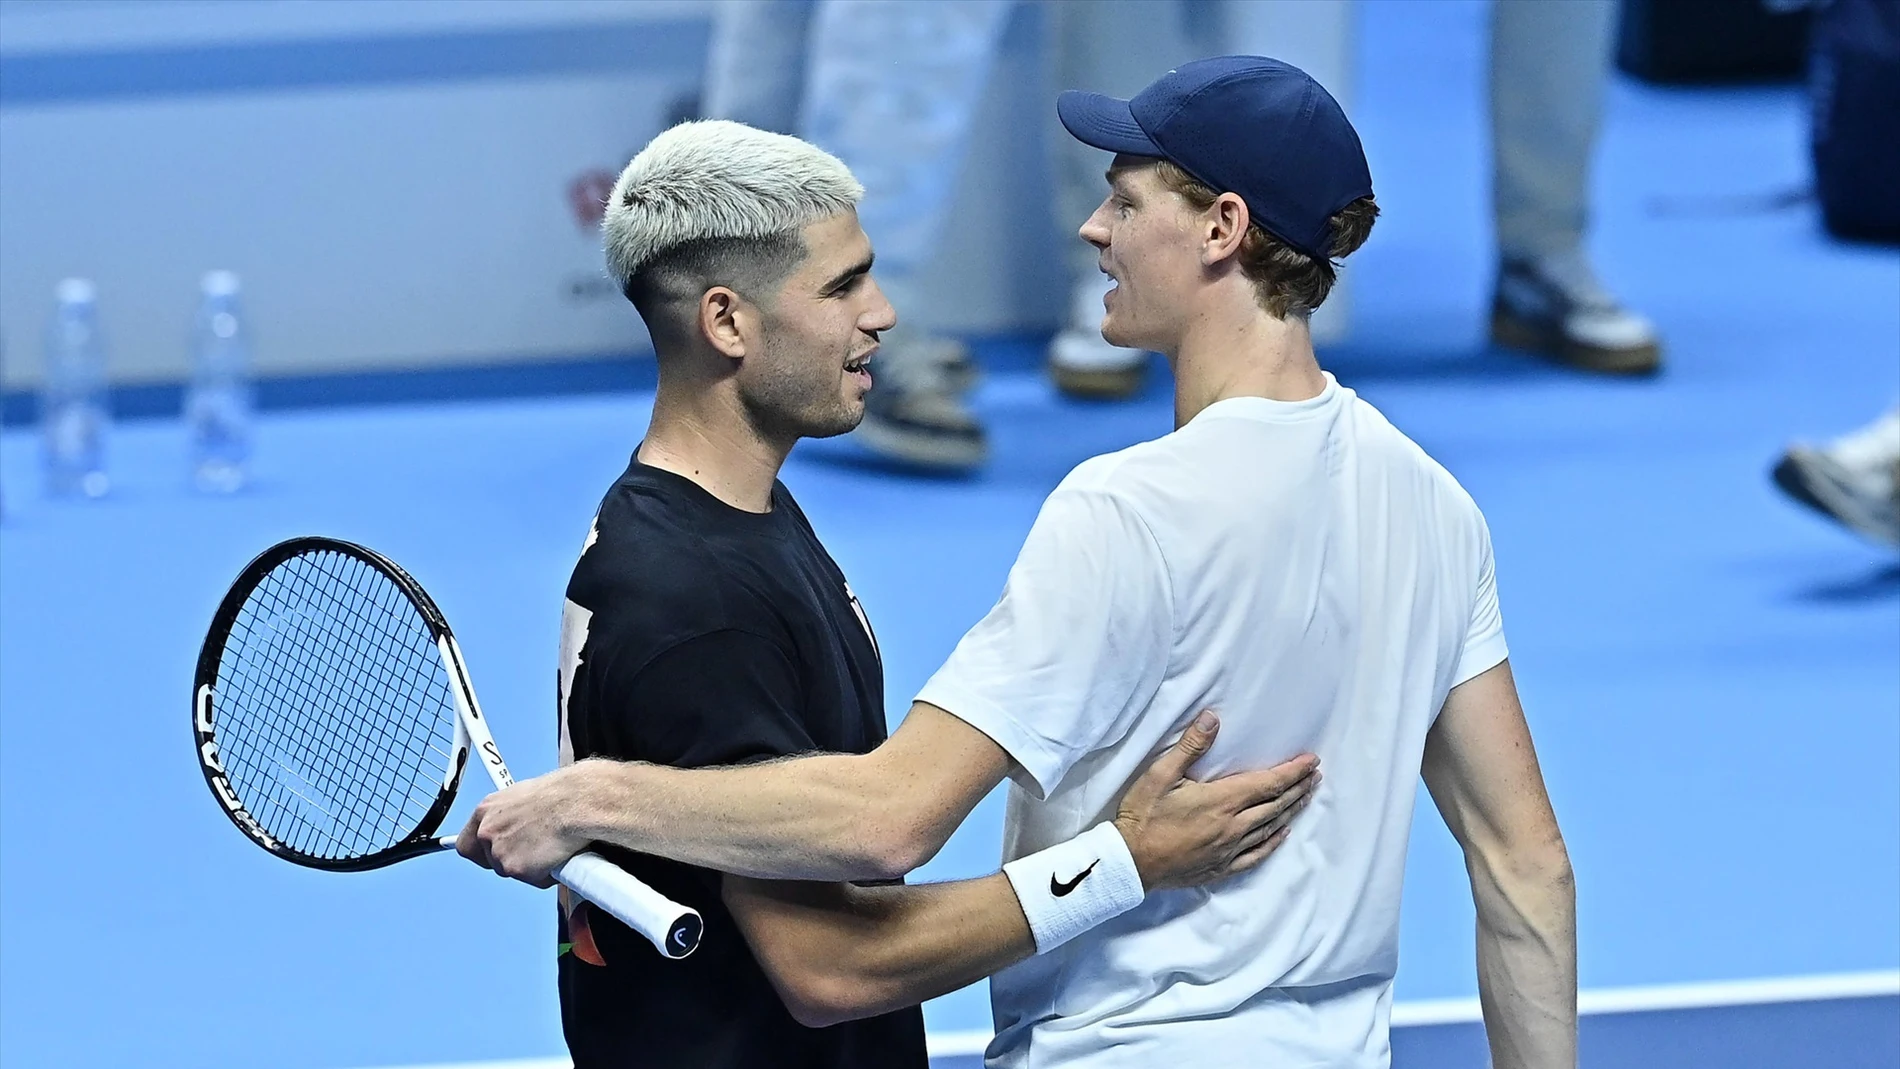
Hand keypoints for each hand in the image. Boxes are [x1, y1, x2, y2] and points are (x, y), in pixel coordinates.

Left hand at [455, 763, 598, 887]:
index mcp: (486, 811)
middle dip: (510, 859)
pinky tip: (558, 856)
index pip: (466, 843)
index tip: (487, 854)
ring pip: (512, 871)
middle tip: (533, 851)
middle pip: (490, 861)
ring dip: (531, 866)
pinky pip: (533, 879)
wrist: (576, 802)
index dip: (480, 851)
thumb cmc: (559, 794)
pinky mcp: (516, 869)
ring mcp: (499, 852)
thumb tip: (516, 824)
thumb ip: (509, 816)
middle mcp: (487, 832)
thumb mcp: (523, 797)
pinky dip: (546, 874)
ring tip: (551, 847)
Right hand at [1114, 711, 1318, 891]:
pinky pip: (1257, 855)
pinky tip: (1282, 834)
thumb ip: (1190, 746)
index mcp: (1221, 801)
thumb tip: (1212, 719)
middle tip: (1316, 775)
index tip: (1311, 761)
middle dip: (1298, 788)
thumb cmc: (1143, 815)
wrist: (1130, 862)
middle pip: (1275, 805)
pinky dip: (1273, 842)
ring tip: (1306, 797)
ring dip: (1291, 811)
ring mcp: (1229, 850)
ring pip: (1270, 828)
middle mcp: (1232, 826)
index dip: (1292, 771)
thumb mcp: (1161, 774)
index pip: (1268, 783)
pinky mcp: (1221, 867)